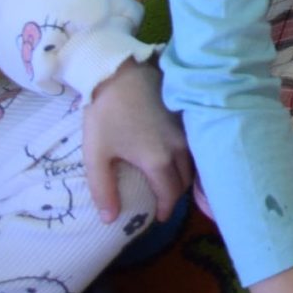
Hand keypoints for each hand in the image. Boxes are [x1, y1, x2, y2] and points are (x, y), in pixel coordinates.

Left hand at [83, 59, 189, 224]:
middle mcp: (180, 148)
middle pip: (186, 180)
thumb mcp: (96, 155)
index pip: (171, 194)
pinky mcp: (188, 116)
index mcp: (159, 160)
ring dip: (185, 175)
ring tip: (172, 180)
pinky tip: (179, 156)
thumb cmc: (106, 115)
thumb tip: (110, 220)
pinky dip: (190, 158)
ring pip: (195, 162)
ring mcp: (188, 130)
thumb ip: (103, 190)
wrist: (121, 73)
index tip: (160, 218)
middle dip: (176, 194)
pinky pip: (196, 145)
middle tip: (164, 199)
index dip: (166, 209)